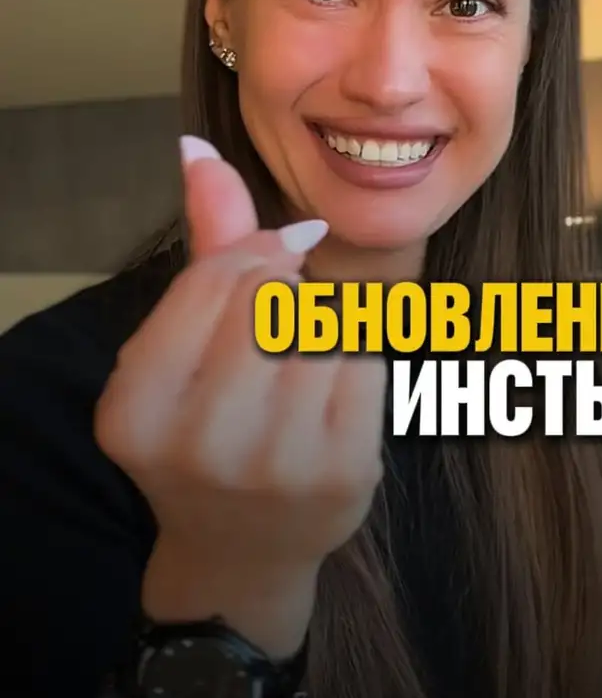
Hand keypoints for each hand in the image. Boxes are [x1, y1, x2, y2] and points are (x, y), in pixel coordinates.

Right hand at [95, 136, 387, 652]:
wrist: (243, 550)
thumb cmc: (208, 427)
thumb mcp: (184, 344)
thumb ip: (203, 245)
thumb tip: (197, 147)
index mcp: (137, 409)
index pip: (215, 278)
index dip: (253, 256)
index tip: (267, 268)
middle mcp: (199, 443)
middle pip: (273, 297)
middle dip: (288, 294)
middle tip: (281, 329)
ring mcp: (276, 464)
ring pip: (324, 326)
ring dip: (323, 327)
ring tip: (301, 368)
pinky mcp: (345, 473)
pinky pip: (367, 360)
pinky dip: (358, 357)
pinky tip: (335, 389)